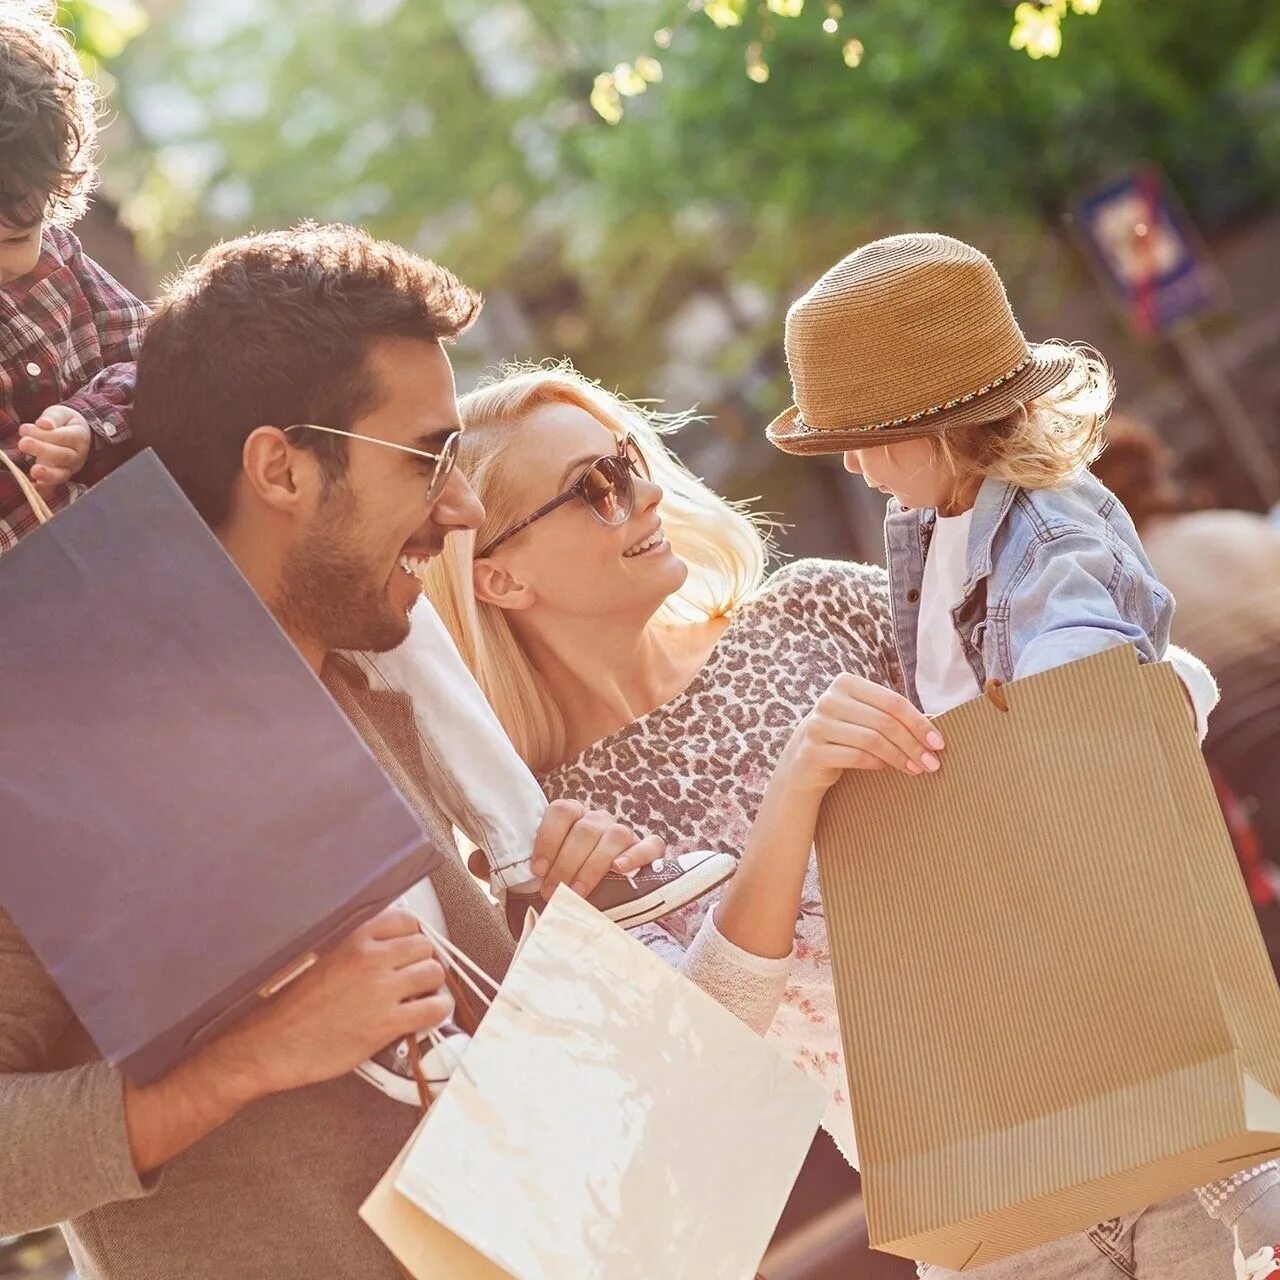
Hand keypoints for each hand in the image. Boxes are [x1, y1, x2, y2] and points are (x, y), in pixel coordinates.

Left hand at [17, 405, 91, 493]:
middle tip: (23, 443)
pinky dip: (44, 490)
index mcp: (79, 437)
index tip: (24, 429)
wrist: (77, 436)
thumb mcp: (61, 414)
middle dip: (42, 450)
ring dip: (47, 474)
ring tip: (33, 471)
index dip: (44, 434)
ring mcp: (70, 469)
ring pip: (61, 474)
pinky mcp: (60, 478)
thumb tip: (44, 424)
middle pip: (62, 456)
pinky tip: (33, 488)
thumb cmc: (65, 424)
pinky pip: (53, 487)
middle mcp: (78, 456)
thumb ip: (53, 418)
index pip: (63, 437)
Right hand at [204, 905, 452, 1099]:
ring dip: (431, 984)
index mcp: (351, 936)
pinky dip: (438, 1010)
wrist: (266, 1045)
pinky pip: (434, 1008)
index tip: (409, 950)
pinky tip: (430, 1014)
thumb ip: (349, 944)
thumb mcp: (315, 954)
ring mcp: (381, 988)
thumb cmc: (283, 1004)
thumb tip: (379, 942)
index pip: (405, 920)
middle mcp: (370, 956)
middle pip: (423, 946)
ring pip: (433, 972)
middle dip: (422, 961)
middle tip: (414, 977)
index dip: (411, 937)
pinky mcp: (387, 1022)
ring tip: (421, 996)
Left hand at [530, 798, 665, 898]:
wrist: (610, 892)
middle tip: (552, 891)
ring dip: (593, 865)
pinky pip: (650, 844)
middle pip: (585, 830)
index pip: (562, 811)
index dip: (548, 838)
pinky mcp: (650, 848)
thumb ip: (543, 873)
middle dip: (566, 863)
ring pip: (614, 836)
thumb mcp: (554, 871)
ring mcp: (625, 832)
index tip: (538, 869)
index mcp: (575, 816)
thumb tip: (524, 893)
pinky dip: (635, 856)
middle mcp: (600, 820)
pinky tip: (619, 869)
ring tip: (579, 890)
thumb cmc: (573, 880)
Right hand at [776, 673, 944, 796]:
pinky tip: (888, 769)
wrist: (802, 763)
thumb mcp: (863, 718)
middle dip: (913, 744)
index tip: (938, 743)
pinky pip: (855, 757)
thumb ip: (890, 715)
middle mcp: (828, 700)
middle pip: (884, 721)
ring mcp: (817, 724)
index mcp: (845, 683)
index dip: (919, 722)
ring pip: (872, 740)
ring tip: (917, 769)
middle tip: (932, 763)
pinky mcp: (812, 751)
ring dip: (900, 757)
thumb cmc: (843, 738)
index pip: (892, 702)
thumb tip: (935, 723)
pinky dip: (878, 764)